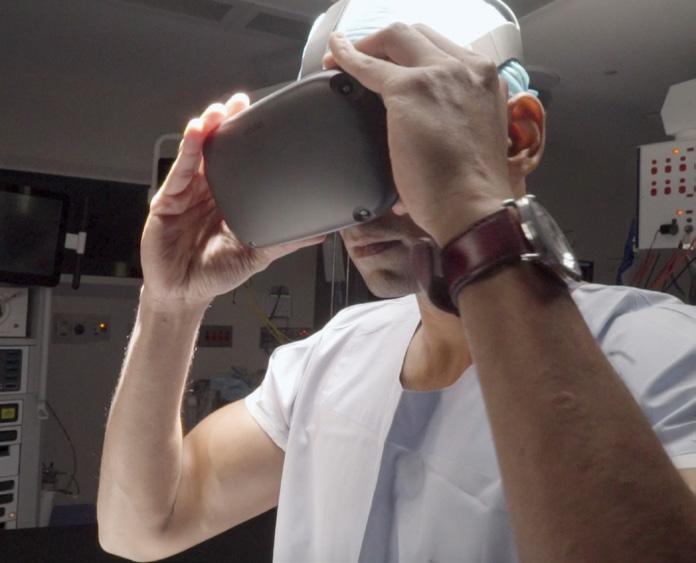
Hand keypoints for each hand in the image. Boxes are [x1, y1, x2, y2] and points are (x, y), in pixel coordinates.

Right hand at [141, 94, 325, 310]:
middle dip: (228, 123)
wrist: (185, 292)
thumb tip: (320, 232)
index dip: (250, 139)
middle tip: (242, 103)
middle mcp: (209, 191)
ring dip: (208, 129)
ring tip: (220, 112)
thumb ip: (286, 240)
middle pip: (219, 149)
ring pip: (198, 153)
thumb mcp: (258, 253)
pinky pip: (180, 170)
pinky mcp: (168, 198)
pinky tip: (197, 133)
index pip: (241, 162)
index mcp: (230, 199)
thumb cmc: (216, 272)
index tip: (263, 118)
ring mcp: (188, 192)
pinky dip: (189, 150)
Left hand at [324, 23, 513, 245]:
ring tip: (344, 58)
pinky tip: (334, 57)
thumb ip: (454, 119)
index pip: (443, 50)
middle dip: (387, 43)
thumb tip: (425, 128)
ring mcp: (438, 75)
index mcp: (485, 81)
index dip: (413, 53)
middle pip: (418, 36)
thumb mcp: (472, 140)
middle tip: (365, 59)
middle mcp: (466, 69)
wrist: (471, 208)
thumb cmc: (470, 190)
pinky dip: (347, 57)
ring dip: (367, 46)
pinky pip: (368, 65)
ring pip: (396, 38)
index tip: (394, 63)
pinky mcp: (409, 89)